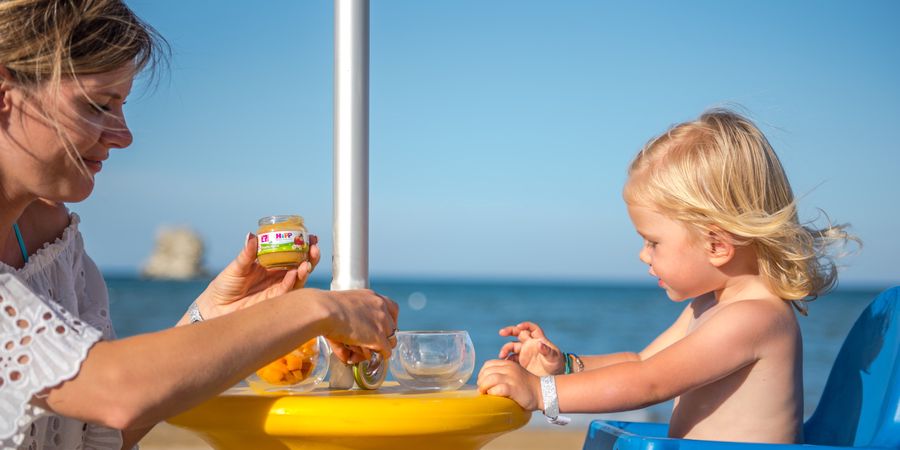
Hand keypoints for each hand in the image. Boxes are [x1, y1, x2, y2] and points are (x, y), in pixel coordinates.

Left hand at [195, 233, 320, 319]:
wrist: (216, 308)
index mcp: (270, 263)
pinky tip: (294, 273)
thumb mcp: (237, 266)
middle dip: (310, 256)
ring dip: (305, 269)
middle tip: (314, 248)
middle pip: (300, 264)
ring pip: (299, 278)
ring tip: (307, 262)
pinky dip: (293, 281)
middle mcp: (278, 275)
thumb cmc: (224, 285)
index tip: (311, 236)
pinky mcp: (276, 300)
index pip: (291, 252)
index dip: (302, 245)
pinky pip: (289, 290)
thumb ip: (247, 254)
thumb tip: (252, 235)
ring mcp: (278, 287)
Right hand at [319, 289, 398, 360]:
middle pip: (392, 326)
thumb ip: (349, 324)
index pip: (392, 308)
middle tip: (374, 343)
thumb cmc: (326, 308)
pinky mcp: (379, 336)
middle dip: (384, 336)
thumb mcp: (343, 309)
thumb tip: (346, 345)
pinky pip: (386, 350)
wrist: (325, 310)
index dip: (389, 321)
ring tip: (370, 351)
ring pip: (391, 340)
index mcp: (372, 297)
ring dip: (381, 347)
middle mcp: (381, 307)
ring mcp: (382, 322)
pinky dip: (380, 355)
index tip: (383, 328)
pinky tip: (371, 357)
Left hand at [477, 359, 541, 410]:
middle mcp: (509, 368)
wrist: (542, 392)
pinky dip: (492, 393)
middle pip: (487, 371)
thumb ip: (503, 374)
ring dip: (484, 387)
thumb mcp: (514, 374)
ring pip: (490, 378)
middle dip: (481, 381)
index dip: (482, 374)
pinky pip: (497, 389)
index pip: (488, 365)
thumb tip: (485, 382)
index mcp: (508, 364)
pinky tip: (493, 396)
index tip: (483, 382)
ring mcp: (511, 378)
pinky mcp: (513, 388)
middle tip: (482, 390)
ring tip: (485, 393)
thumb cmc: (525, 387)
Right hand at [498, 321, 564, 375]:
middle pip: (518, 333)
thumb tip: (539, 344)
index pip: (531, 328)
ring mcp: (524, 353)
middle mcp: (529, 344)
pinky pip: (511, 358)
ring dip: (506, 348)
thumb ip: (546, 351)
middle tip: (501, 332)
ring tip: (502, 355)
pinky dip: (507, 359)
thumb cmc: (556, 365)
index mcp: (538, 339)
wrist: (552, 379)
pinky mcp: (520, 362)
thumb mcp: (553, 357)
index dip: (525, 325)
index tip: (519, 326)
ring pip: (512, 346)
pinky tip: (504, 363)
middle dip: (509, 331)